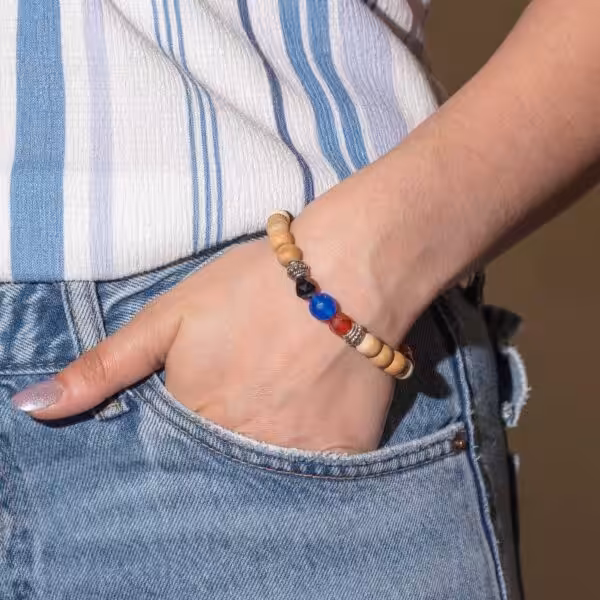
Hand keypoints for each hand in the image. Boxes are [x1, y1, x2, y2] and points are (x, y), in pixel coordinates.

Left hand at [12, 200, 410, 453]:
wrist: (347, 270)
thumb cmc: (253, 285)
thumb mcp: (169, 317)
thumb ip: (104, 368)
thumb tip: (32, 408)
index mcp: (195, 419)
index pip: (173, 454)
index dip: (187, 425)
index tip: (208, 395)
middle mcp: (242, 449)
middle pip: (220, 468)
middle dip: (226, 436)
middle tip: (250, 390)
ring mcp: (296, 455)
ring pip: (268, 472)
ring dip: (267, 443)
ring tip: (281, 397)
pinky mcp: (346, 452)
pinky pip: (320, 469)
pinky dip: (312, 446)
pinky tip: (314, 407)